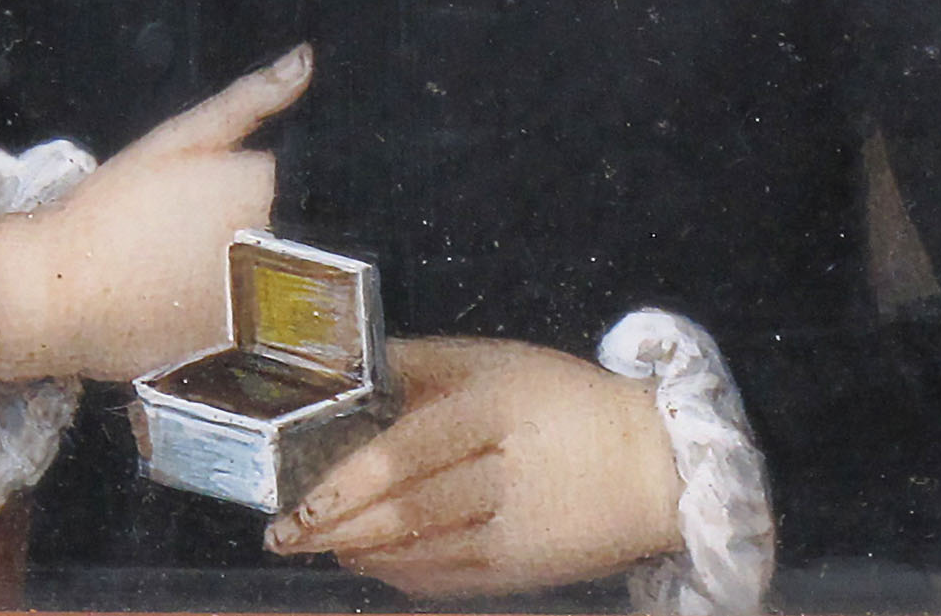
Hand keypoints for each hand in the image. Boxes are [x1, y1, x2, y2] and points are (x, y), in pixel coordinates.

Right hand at [0, 43, 311, 382]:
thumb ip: (250, 99)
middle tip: (161, 233)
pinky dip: (205, 316)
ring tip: (157, 270)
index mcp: (257, 190)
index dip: (216, 182)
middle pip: (258, 226)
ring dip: (217, 271)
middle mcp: (266, 249)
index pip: (259, 179)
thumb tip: (305, 57)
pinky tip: (161, 307)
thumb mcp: (178, 137)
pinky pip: (231, 324)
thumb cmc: (111, 206)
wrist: (53, 293)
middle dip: (223, 224)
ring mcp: (249, 306)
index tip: (174, 194)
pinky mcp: (229, 350)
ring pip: (248, 275)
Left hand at [265, 335, 683, 598]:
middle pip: (408, 503)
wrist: (657, 466)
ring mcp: (516, 528)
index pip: (411, 444)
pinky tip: (363, 560)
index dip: (349, 473)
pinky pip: (446, 579)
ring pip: (421, 548)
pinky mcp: (522, 572)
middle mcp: (507, 468)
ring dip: (357, 550)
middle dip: (337, 522)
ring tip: (312, 545)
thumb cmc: (563, 401)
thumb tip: (347, 365)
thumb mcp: (501, 361)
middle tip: (283, 531)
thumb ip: (425, 362)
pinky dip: (396, 573)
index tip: (298, 488)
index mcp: (499, 402)